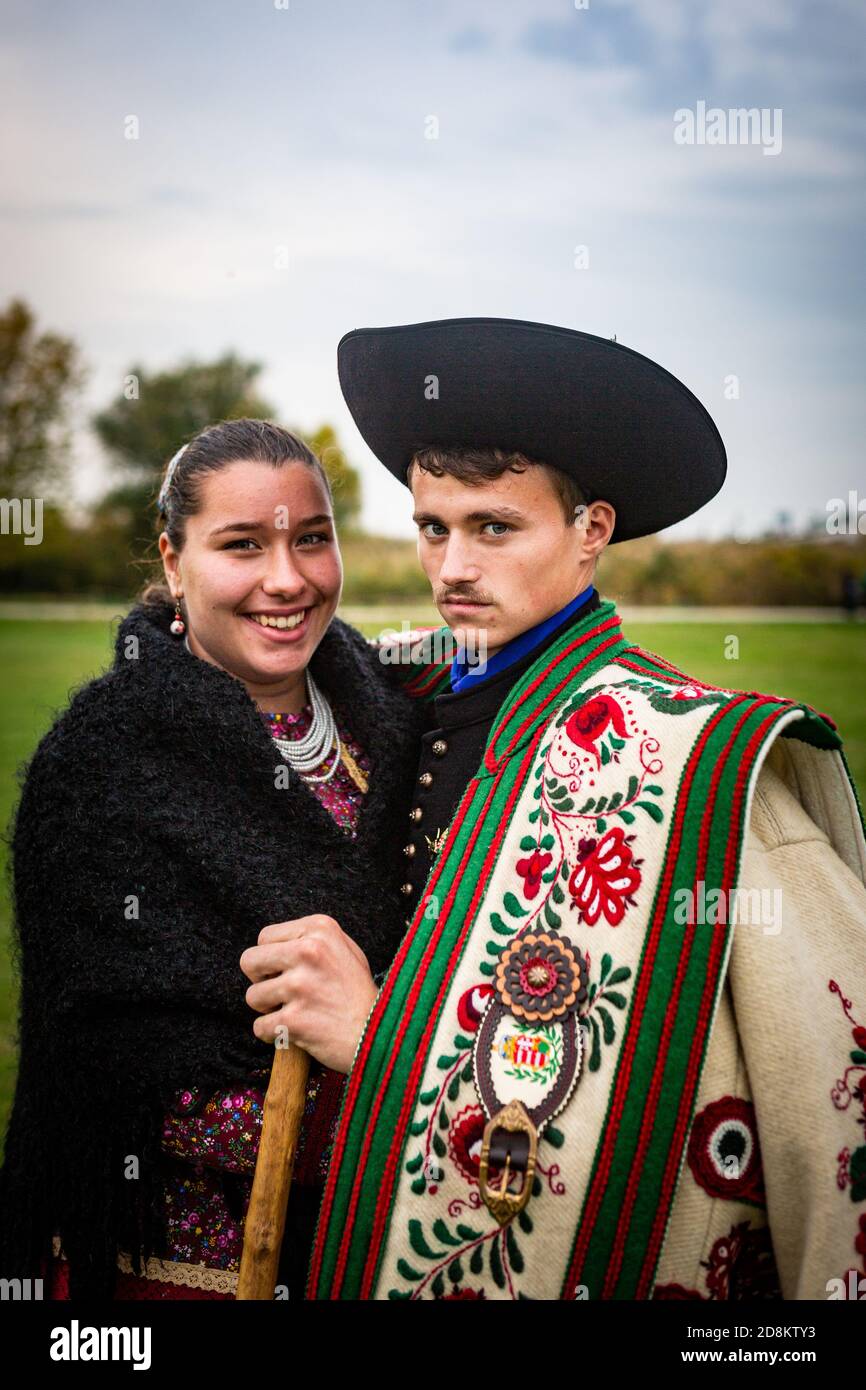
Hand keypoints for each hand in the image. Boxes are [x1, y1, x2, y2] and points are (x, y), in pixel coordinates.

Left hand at [239, 914, 379, 1074]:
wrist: (380, 1035)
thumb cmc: (360, 994)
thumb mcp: (347, 951)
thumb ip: (314, 940)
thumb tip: (277, 943)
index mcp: (320, 929)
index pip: (265, 937)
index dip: (271, 957)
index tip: (287, 971)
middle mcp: (308, 951)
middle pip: (249, 961)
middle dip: (260, 980)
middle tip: (280, 992)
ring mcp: (299, 986)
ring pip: (252, 996)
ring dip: (268, 1009)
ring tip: (295, 1012)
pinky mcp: (293, 1019)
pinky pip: (260, 1027)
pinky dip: (273, 1034)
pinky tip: (295, 1032)